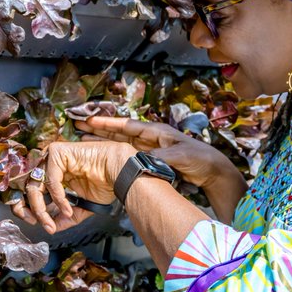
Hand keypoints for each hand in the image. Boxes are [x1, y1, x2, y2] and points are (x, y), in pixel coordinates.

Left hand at [10, 139, 136, 233]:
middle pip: (30, 186)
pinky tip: (68, 208)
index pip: (33, 189)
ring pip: (36, 184)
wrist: (121, 172)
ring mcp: (52, 157)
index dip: (28, 206)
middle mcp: (50, 165)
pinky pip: (51, 179)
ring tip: (50, 222)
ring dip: (41, 207)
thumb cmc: (106, 183)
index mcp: (54, 174)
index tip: (33, 222)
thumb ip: (65, 217)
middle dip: (31, 208)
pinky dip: (58, 198)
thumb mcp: (80, 207)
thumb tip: (51, 229)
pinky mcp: (57, 152)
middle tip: (38, 224)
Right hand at [73, 117, 234, 188]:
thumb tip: (141, 162)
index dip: (108, 123)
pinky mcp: (151, 160)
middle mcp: (150, 138)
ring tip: (85, 137)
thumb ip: (160, 158)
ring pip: (120, 143)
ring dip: (103, 140)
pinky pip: (127, 154)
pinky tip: (103, 154)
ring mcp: (149, 149)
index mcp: (156, 132)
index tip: (90, 120)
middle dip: (99, 129)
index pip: (126, 125)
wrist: (213, 170)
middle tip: (78, 126)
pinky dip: (114, 153)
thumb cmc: (200, 158)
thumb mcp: (180, 156)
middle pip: (119, 132)